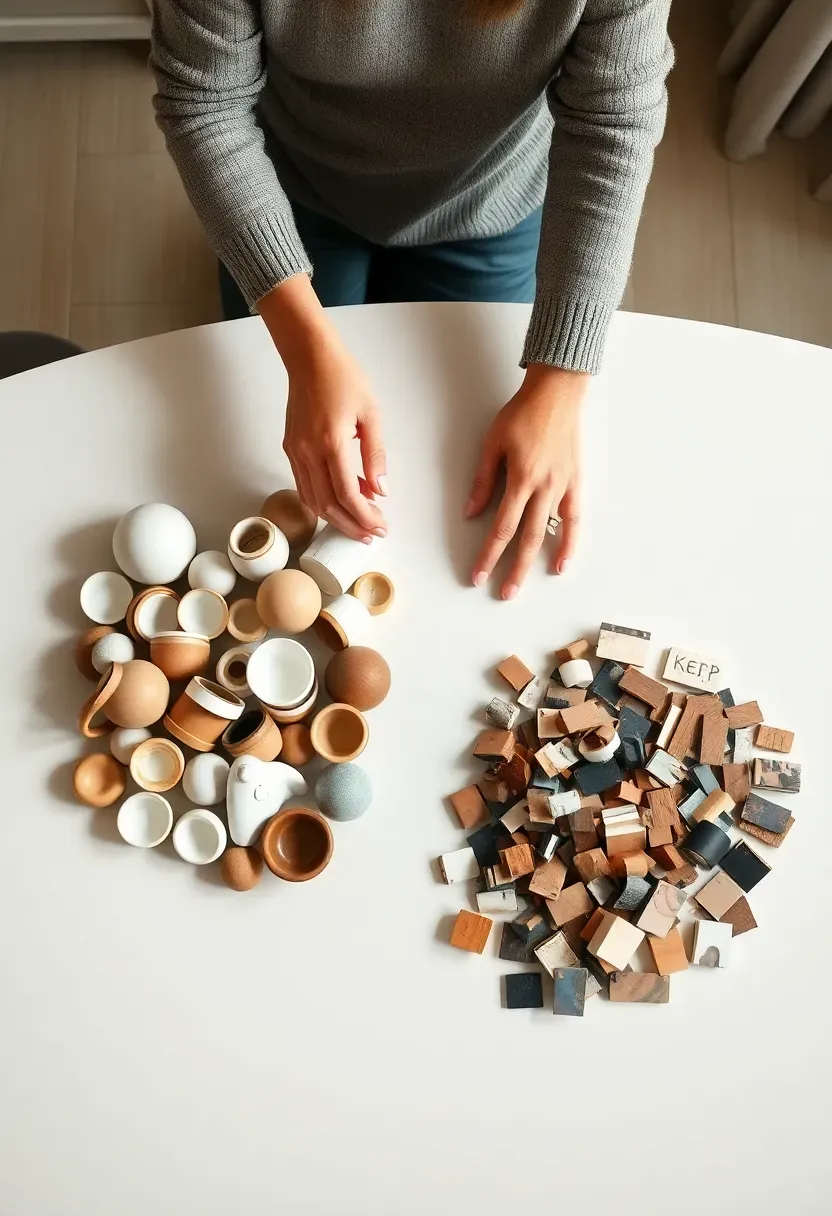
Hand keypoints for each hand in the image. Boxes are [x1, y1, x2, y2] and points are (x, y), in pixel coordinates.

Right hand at [259, 275, 387, 542]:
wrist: (309, 357)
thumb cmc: (343, 377)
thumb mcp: (371, 414)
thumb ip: (375, 455)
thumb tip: (380, 489)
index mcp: (331, 442)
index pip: (348, 494)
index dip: (364, 516)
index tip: (379, 527)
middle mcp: (309, 451)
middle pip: (328, 505)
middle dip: (351, 525)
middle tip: (370, 535)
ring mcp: (296, 451)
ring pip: (312, 500)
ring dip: (335, 518)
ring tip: (357, 525)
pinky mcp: (290, 448)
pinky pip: (303, 485)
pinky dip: (321, 501)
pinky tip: (339, 503)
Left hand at [466, 363, 585, 597]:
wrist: (558, 393)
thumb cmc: (523, 413)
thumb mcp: (493, 443)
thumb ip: (483, 481)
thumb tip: (471, 512)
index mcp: (521, 479)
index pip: (501, 527)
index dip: (489, 555)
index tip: (478, 574)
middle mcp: (544, 488)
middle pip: (526, 539)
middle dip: (512, 569)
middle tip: (501, 593)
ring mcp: (563, 487)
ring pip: (549, 533)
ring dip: (537, 562)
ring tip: (525, 584)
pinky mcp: (575, 483)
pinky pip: (574, 519)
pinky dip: (570, 542)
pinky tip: (562, 561)